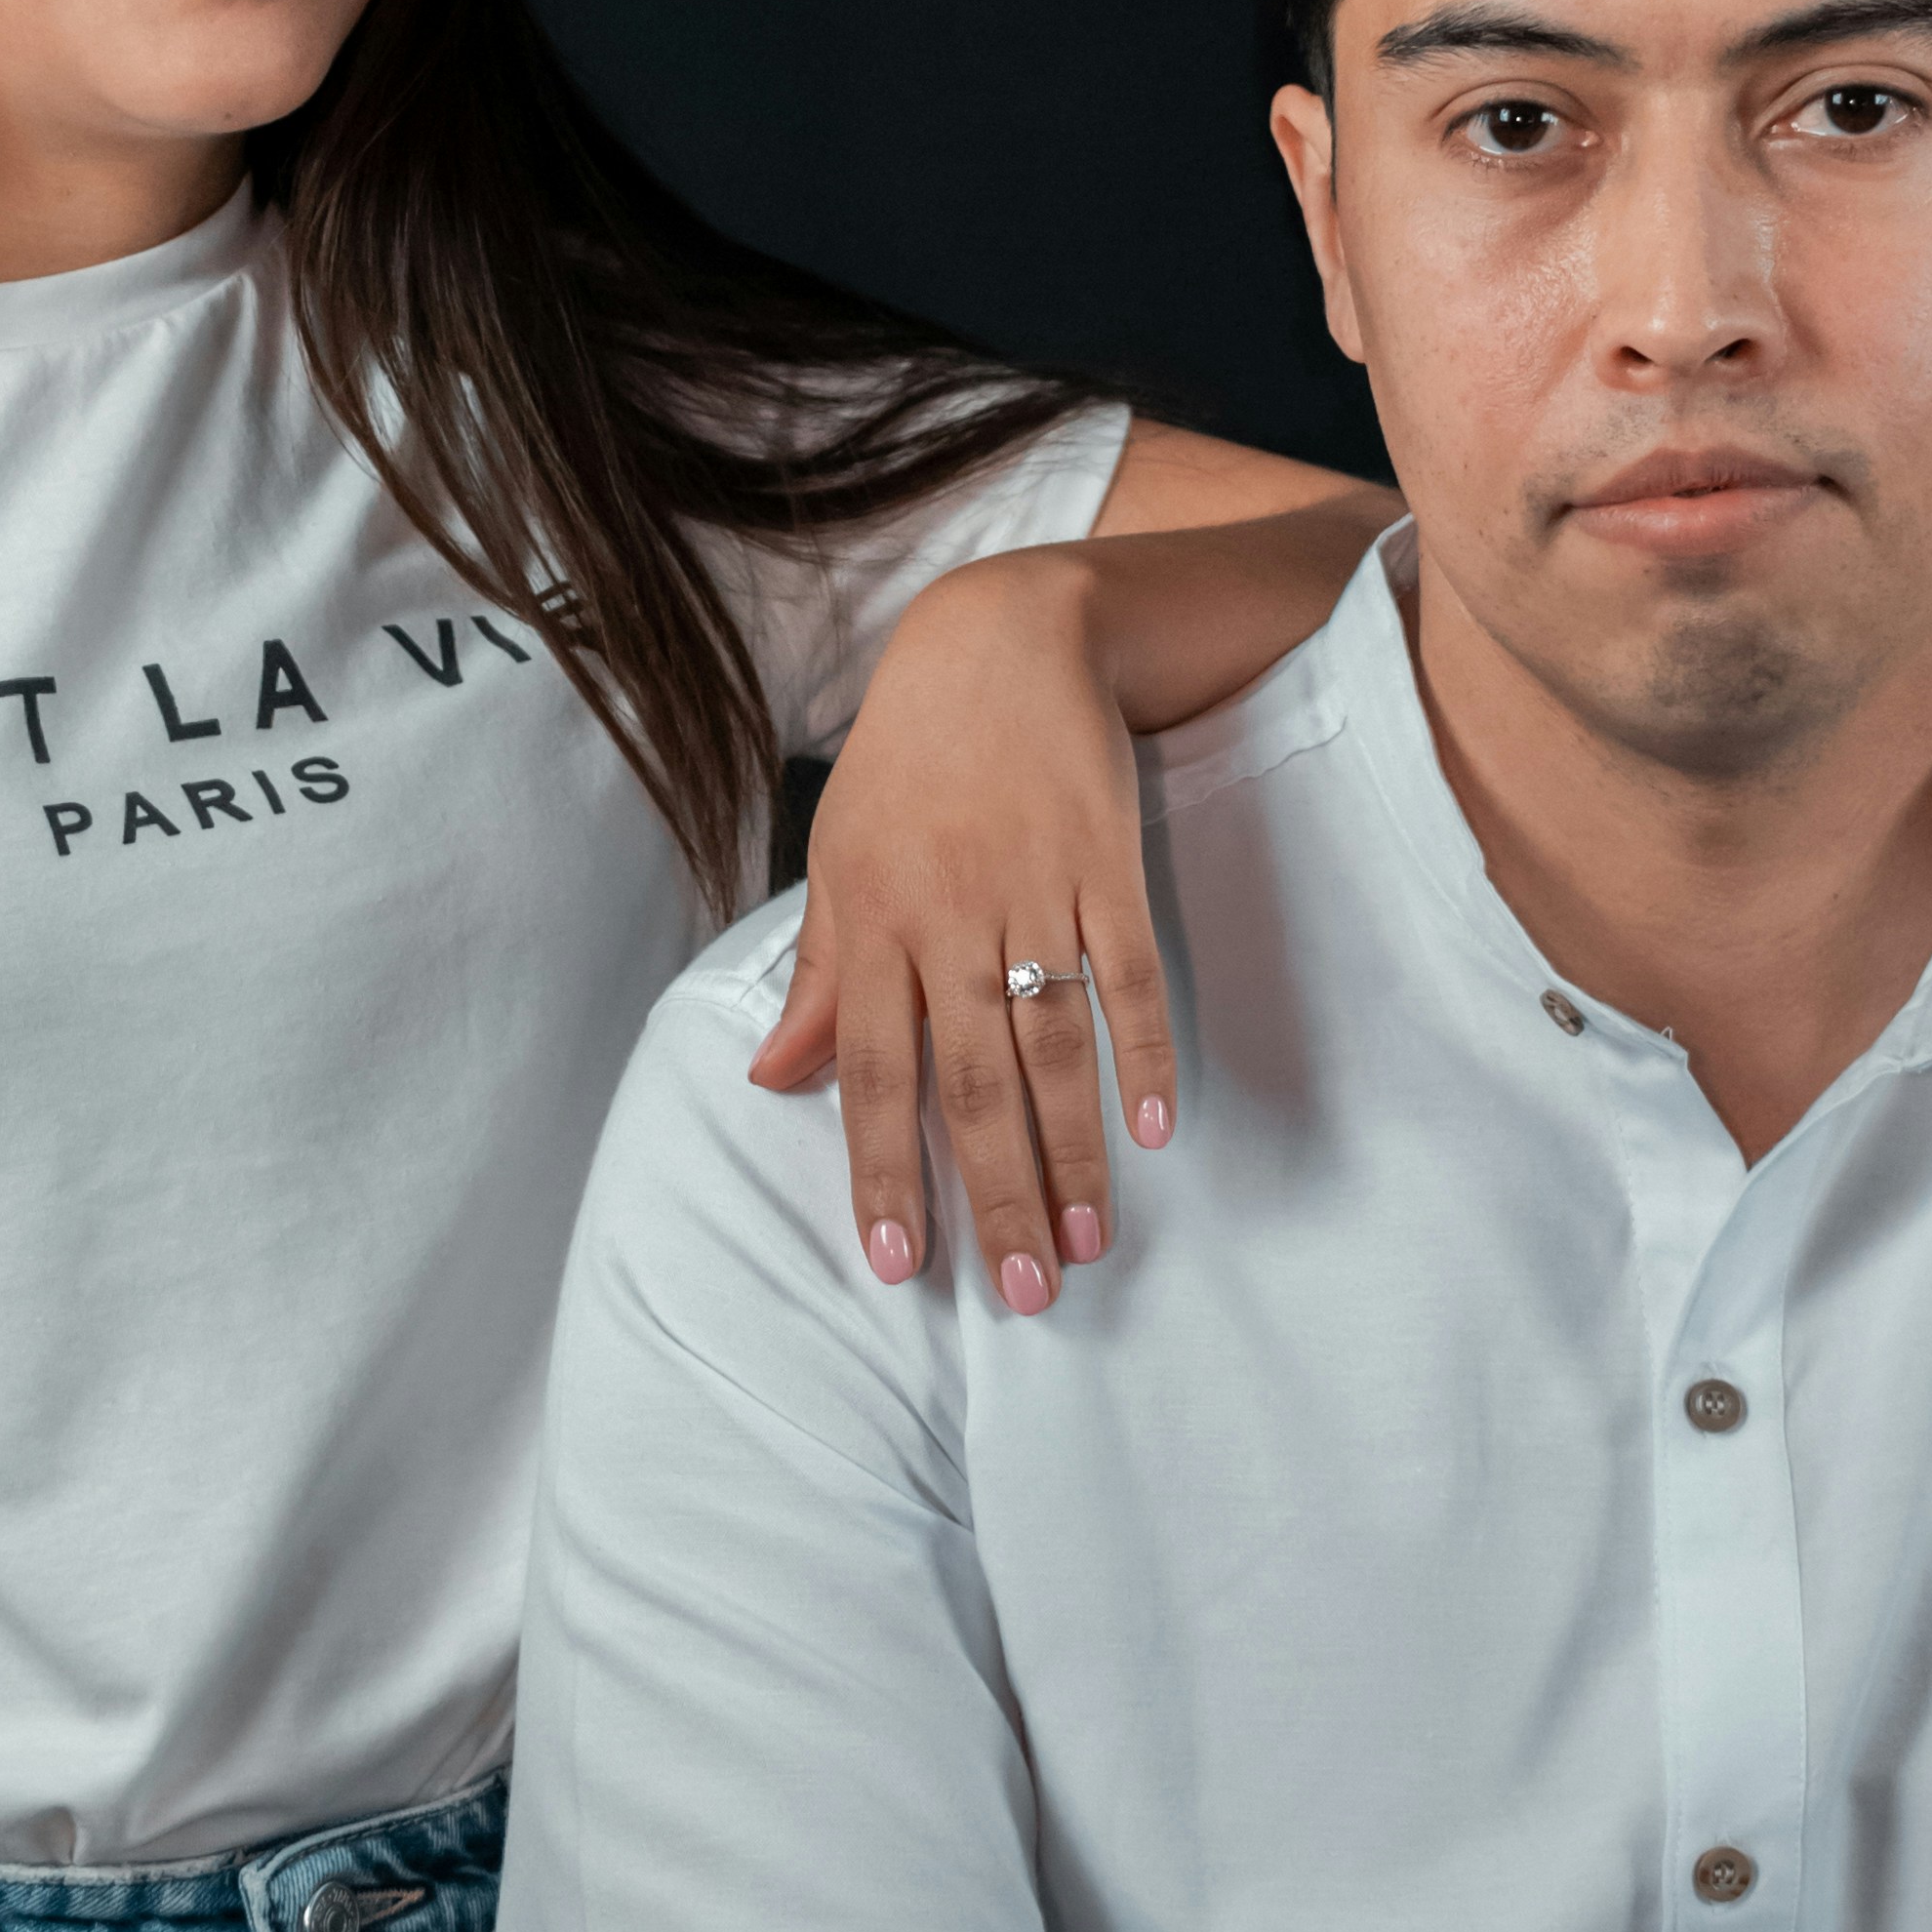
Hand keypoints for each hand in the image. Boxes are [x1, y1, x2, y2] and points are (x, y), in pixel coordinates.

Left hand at [754, 550, 1176, 1313]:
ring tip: (1086, 1244)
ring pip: (1051, 1047)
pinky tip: (1157, 1129)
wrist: (1004, 635)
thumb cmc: (910, 758)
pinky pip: (1128, 972)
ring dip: (1072, 1154)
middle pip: (971, 1082)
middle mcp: (947, 917)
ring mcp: (1032, 891)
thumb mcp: (839, 854)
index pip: (870, 1071)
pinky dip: (1144, 1051)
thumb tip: (774, 1080)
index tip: (899, 1265)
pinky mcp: (1106, 863)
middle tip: (1026, 1296)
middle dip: (994, 1196)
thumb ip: (819, 975)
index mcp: (872, 921)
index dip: (882, 1171)